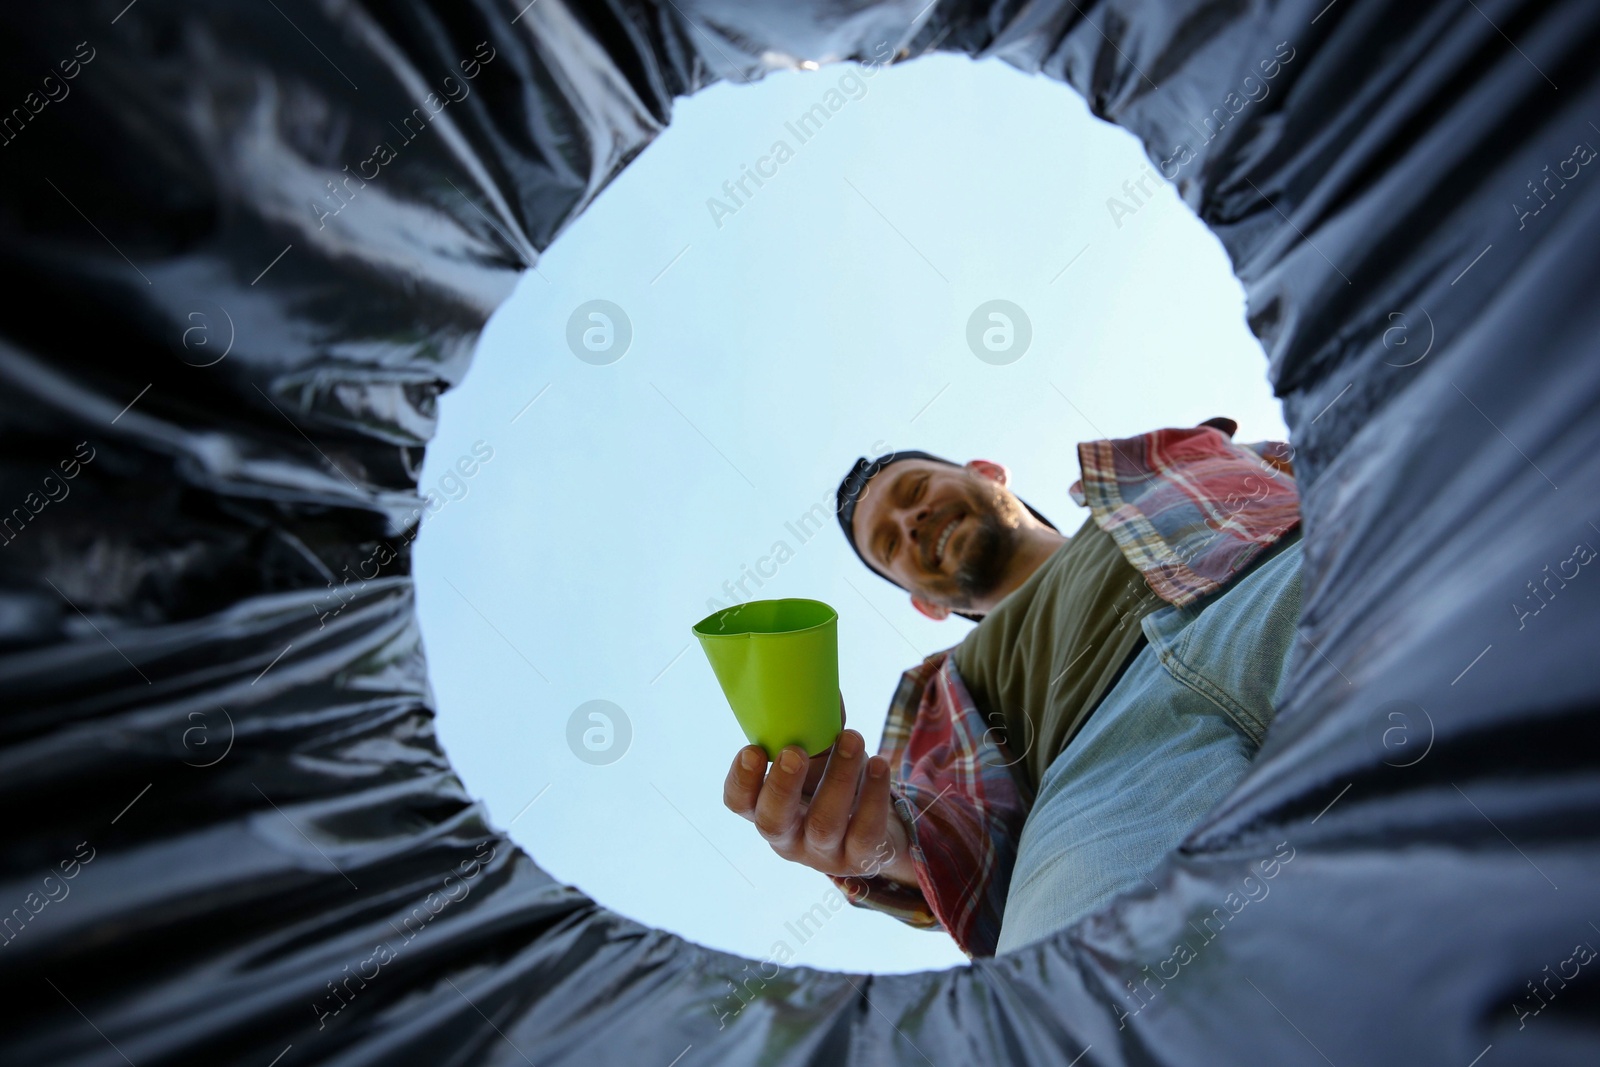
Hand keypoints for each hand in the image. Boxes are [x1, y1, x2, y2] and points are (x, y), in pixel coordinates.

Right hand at [723, 712, 916, 887]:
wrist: (875, 831)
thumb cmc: (832, 785)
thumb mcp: (817, 758)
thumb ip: (813, 725)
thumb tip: (822, 681)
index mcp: (765, 807)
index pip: (738, 802)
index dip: (741, 779)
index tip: (753, 749)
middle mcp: (788, 836)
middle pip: (773, 821)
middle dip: (782, 785)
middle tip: (794, 750)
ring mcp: (822, 853)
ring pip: (824, 823)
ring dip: (838, 776)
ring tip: (852, 737)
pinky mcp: (860, 857)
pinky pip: (865, 830)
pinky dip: (874, 794)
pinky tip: (879, 764)